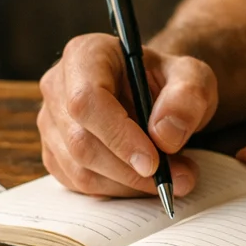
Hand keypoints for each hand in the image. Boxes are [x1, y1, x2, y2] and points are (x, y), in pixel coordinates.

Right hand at [38, 33, 218, 197]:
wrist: (157, 96)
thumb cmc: (169, 82)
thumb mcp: (193, 77)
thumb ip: (187, 97)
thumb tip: (164, 135)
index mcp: (85, 54)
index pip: (87, 100)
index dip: (118, 135)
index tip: (154, 162)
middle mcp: (58, 86)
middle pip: (81, 142)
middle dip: (130, 170)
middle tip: (177, 178)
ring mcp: (52, 122)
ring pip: (80, 170)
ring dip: (128, 185)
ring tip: (170, 177)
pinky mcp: (55, 153)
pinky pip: (80, 184)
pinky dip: (117, 190)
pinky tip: (144, 179)